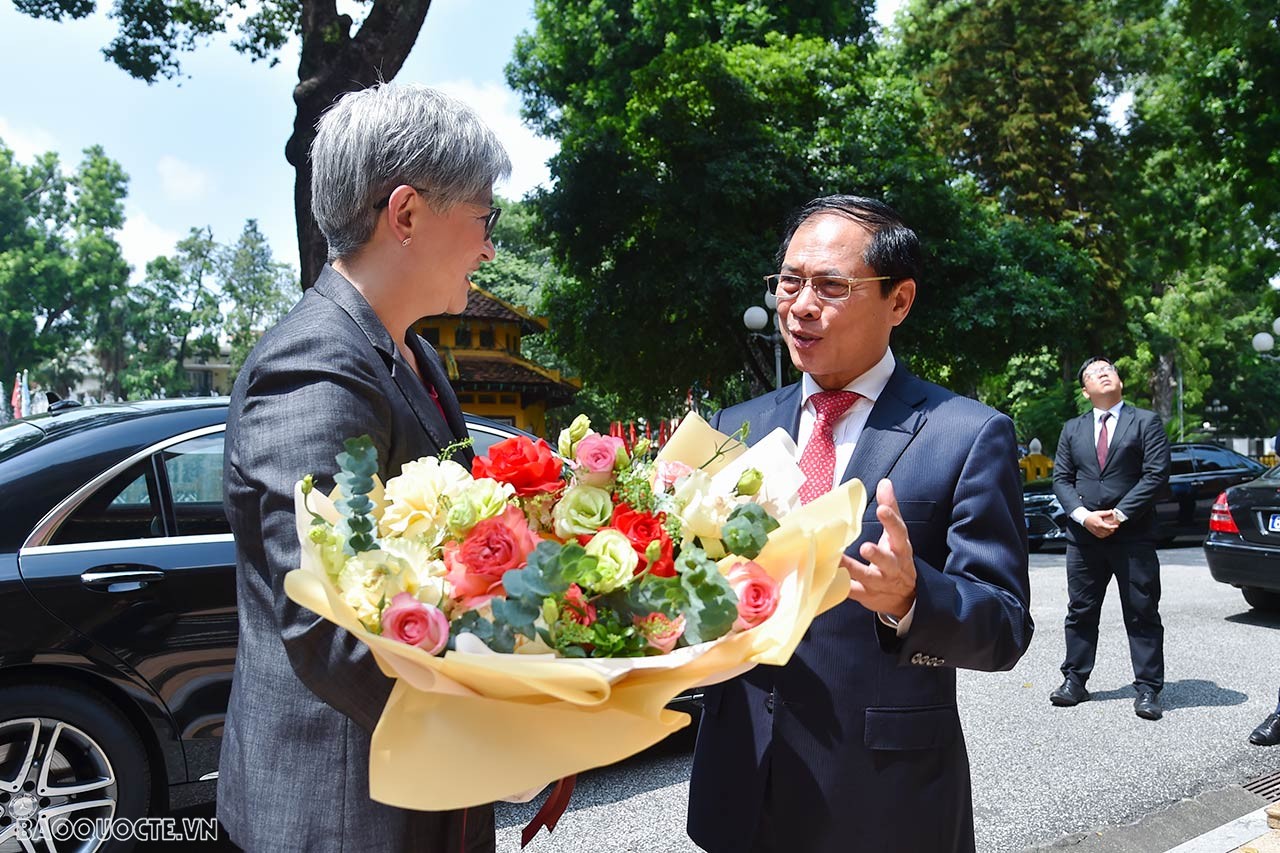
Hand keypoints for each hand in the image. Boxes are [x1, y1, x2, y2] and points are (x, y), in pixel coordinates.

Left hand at [844, 479, 916, 618]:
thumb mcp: (898, 535)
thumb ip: (891, 509)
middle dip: (877, 555)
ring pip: (868, 577)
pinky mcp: (867, 595)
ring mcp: (880, 583)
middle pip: (887, 560)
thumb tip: (885, 482)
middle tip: (866, 547)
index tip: (883, 509)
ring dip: (854, 570)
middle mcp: (892, 566)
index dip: (892, 521)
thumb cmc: (897, 558)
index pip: (899, 533)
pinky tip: (830, 579)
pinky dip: (843, 587)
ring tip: (840, 560)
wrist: (905, 597)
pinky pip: (854, 591)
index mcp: (900, 548)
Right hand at [1082, 509, 1118, 538]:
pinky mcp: (1094, 533)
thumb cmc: (1091, 516)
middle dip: (1112, 530)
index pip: (1108, 527)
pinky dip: (1104, 535)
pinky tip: (1106, 532)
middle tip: (1114, 527)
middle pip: (1107, 532)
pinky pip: (1101, 536)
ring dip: (1109, 533)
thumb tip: (1112, 511)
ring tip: (1110, 530)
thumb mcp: (1098, 513)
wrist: (1084, 519)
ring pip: (1105, 535)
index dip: (1113, 527)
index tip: (1116, 526)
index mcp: (1099, 524)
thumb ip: (1105, 512)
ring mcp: (1096, 531)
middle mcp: (1097, 528)